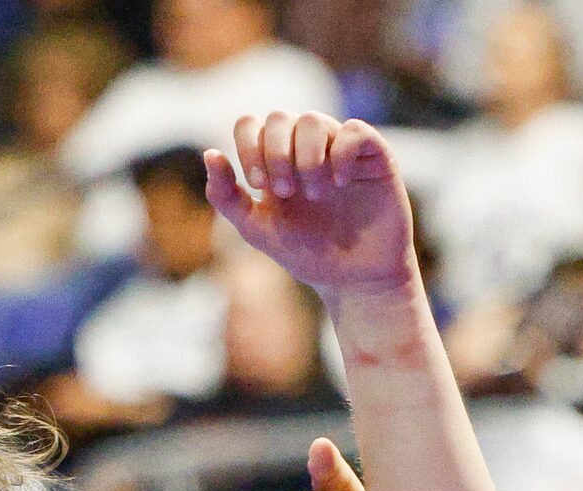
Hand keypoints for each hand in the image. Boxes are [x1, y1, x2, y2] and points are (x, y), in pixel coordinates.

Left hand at [205, 113, 414, 301]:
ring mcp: (339, 148)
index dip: (248, 146)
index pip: (251, 124)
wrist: (355, 281)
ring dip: (305, 158)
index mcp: (276, 160)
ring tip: (314, 195)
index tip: (256, 184)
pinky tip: (339, 183)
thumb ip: (227, 197)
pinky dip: (341, 153)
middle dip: (275, 154)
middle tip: (283, 191)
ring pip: (313, 120)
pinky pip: (354, 131)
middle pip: (279, 117)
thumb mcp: (257, 229)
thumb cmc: (308, 254)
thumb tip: (209, 153)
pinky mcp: (373, 155)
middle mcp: (306, 148)